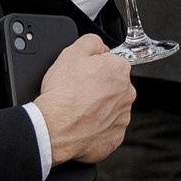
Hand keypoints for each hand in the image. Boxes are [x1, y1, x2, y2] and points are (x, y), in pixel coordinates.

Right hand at [34, 34, 134, 164]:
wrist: (54, 128)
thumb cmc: (63, 93)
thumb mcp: (72, 52)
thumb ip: (91, 42)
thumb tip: (99, 45)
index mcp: (120, 70)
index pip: (111, 62)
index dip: (93, 67)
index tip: (82, 74)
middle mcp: (127, 94)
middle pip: (113, 86)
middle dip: (98, 87)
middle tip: (78, 92)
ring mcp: (122, 118)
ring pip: (111, 108)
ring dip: (98, 108)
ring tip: (78, 109)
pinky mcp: (114, 138)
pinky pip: (106, 129)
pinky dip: (96, 128)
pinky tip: (82, 124)